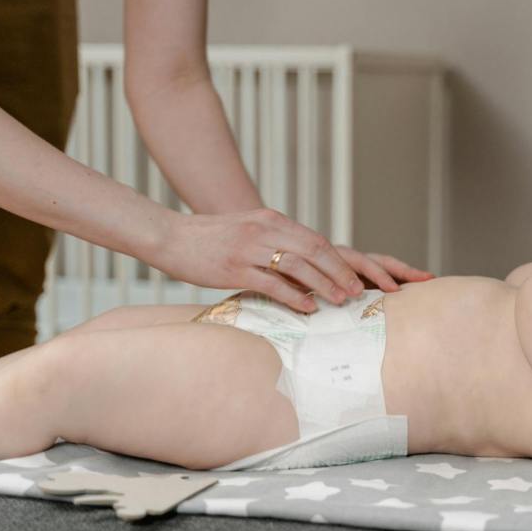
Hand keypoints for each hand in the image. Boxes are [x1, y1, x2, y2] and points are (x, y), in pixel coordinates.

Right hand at [152, 209, 432, 311]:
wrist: (169, 236)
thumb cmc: (210, 238)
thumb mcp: (249, 231)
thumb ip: (275, 242)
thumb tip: (303, 262)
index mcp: (272, 221)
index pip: (316, 240)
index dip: (341, 260)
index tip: (362, 276)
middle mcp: (266, 230)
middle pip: (315, 249)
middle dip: (341, 271)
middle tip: (360, 292)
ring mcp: (250, 248)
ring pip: (298, 265)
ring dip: (324, 283)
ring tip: (342, 301)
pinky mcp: (234, 267)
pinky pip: (271, 282)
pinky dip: (293, 295)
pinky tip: (308, 308)